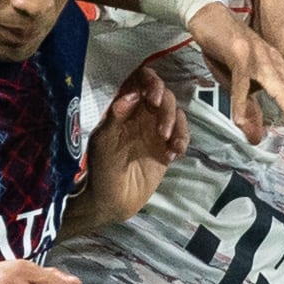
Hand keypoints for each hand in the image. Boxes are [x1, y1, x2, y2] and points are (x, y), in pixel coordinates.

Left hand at [78, 65, 185, 225]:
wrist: (111, 201)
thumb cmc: (101, 169)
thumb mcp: (103, 141)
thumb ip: (116, 116)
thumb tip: (132, 94)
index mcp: (124, 108)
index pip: (141, 82)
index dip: (151, 82)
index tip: (153, 96)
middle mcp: (142, 115)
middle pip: (164, 96)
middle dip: (166, 107)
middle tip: (161, 128)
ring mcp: (156, 131)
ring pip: (176, 114)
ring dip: (176, 124)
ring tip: (167, 143)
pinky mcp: (167, 149)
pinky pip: (182, 136)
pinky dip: (182, 141)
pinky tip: (172, 155)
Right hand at [188, 1, 283, 143]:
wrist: (206, 15)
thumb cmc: (222, 48)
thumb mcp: (237, 82)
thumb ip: (248, 106)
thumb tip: (256, 137)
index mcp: (277, 67)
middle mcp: (273, 62)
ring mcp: (258, 56)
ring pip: (279, 89)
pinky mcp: (238, 53)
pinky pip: (242, 82)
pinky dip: (241, 103)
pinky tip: (239, 120)